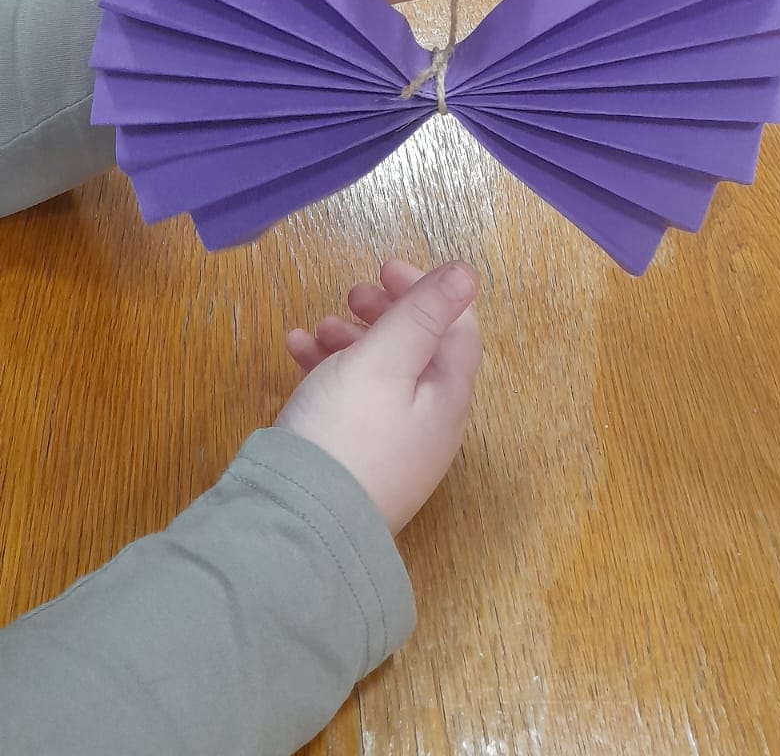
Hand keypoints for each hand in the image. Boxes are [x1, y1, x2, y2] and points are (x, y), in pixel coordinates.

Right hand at [279, 259, 481, 534]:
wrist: (298, 526)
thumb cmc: (346, 431)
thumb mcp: (385, 359)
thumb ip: (424, 313)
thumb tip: (469, 273)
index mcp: (447, 397)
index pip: (456, 330)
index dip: (427, 289)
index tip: (385, 267)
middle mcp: (429, 425)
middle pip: (419, 351)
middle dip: (386, 313)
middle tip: (350, 293)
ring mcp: (393, 448)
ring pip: (381, 375)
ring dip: (353, 339)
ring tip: (317, 326)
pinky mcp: (357, 463)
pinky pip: (352, 404)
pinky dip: (329, 371)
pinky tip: (296, 354)